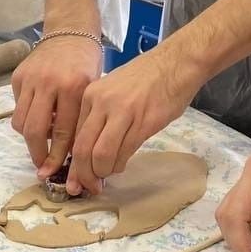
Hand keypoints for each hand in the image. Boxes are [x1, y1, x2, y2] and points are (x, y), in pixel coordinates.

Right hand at [10, 35, 101, 172]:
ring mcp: (30, 78)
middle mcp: (48, 82)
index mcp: (73, 87)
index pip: (62, 132)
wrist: (70, 32)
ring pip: (21, 122)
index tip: (53, 172)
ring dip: (29, 138)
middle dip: (37, 154)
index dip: (57, 157)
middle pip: (34, 131)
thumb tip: (70, 157)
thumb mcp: (91, 91)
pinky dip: (26, 117)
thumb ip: (79, 120)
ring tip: (41, 141)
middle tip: (41, 167)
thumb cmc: (87, 64)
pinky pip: (17, 107)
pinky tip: (39, 115)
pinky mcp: (17, 76)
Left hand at [67, 41, 204, 194]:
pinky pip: (124, 152)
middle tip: (88, 188)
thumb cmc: (147, 78)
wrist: (177, 63)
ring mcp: (122, 112)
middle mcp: (101, 103)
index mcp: (90, 95)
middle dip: (83, 175)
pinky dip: (119, 165)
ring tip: (106, 178)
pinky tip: (121, 166)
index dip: (73, 163)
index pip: (73, 136)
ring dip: (102, 173)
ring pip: (100, 155)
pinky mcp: (142, 122)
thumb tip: (92, 149)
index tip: (75, 178)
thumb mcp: (114, 90)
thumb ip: (100, 116)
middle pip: (82, 149)